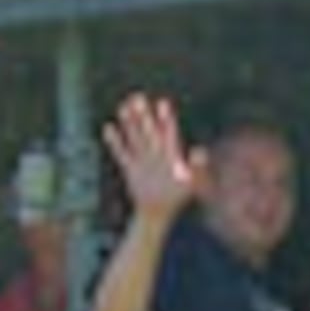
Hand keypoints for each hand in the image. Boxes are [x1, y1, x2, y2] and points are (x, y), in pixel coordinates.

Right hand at [104, 92, 198, 217]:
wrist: (157, 213)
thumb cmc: (176, 197)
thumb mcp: (190, 182)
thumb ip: (196, 166)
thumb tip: (201, 150)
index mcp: (171, 155)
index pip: (168, 133)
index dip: (165, 119)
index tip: (162, 103)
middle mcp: (156, 153)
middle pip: (149, 131)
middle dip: (143, 116)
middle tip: (137, 97)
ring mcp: (142, 159)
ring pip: (135, 138)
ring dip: (129, 124)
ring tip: (123, 106)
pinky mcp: (130, 168)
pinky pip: (121, 153)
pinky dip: (115, 142)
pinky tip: (108, 128)